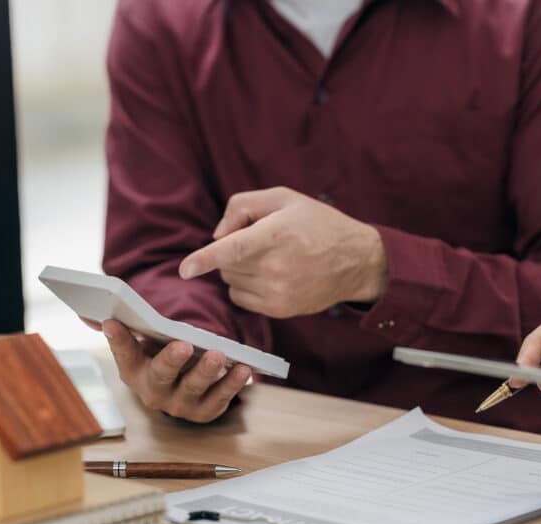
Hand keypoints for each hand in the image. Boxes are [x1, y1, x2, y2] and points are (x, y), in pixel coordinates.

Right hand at [96, 319, 250, 422]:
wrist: (184, 384)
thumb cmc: (160, 354)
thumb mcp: (142, 341)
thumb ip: (122, 328)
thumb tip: (89, 312)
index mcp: (133, 371)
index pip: (123, 354)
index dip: (117, 339)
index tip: (113, 320)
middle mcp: (153, 393)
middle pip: (161, 376)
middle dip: (171, 360)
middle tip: (183, 345)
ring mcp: (180, 405)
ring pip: (193, 390)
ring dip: (206, 372)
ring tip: (219, 355)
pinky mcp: (206, 412)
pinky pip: (220, 399)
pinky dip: (232, 384)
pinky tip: (243, 368)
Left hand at [177, 187, 386, 317]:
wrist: (356, 261)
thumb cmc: (317, 223)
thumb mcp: (283, 197)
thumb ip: (242, 205)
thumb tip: (216, 235)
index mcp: (278, 234)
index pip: (235, 248)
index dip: (206, 258)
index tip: (185, 270)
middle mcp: (277, 267)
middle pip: (227, 262)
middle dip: (231, 251)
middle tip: (258, 241)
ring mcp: (279, 292)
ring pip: (230, 281)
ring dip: (237, 269)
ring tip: (268, 257)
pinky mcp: (279, 309)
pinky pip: (240, 298)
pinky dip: (245, 286)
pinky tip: (270, 275)